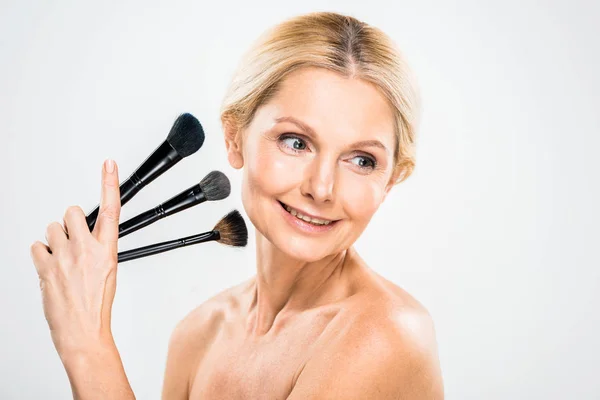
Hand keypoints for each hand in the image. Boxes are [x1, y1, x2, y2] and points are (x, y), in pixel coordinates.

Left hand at [30, 159, 120, 359]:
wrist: (83, 331)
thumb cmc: (96, 305)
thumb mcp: (108, 272)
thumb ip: (96, 249)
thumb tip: (82, 237)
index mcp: (107, 249)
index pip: (111, 209)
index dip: (110, 183)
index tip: (109, 165)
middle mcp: (86, 249)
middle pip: (71, 212)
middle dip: (69, 221)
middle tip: (71, 239)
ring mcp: (64, 257)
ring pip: (51, 228)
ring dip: (54, 239)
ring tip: (61, 258)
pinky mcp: (45, 267)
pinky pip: (36, 246)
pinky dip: (40, 254)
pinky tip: (49, 266)